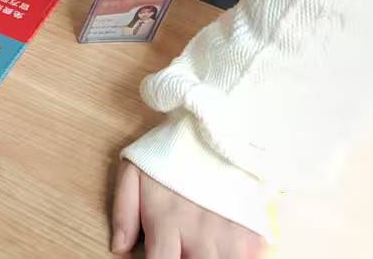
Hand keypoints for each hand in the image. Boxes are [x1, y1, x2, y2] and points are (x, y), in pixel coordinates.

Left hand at [111, 162, 265, 258]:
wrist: (215, 127)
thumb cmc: (171, 151)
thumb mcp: (135, 171)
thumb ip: (123, 211)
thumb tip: (119, 247)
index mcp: (168, 223)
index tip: (160, 255)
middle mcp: (199, 236)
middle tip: (182, 250)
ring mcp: (230, 237)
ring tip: (199, 249)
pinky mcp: (253, 233)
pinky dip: (236, 257)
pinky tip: (223, 247)